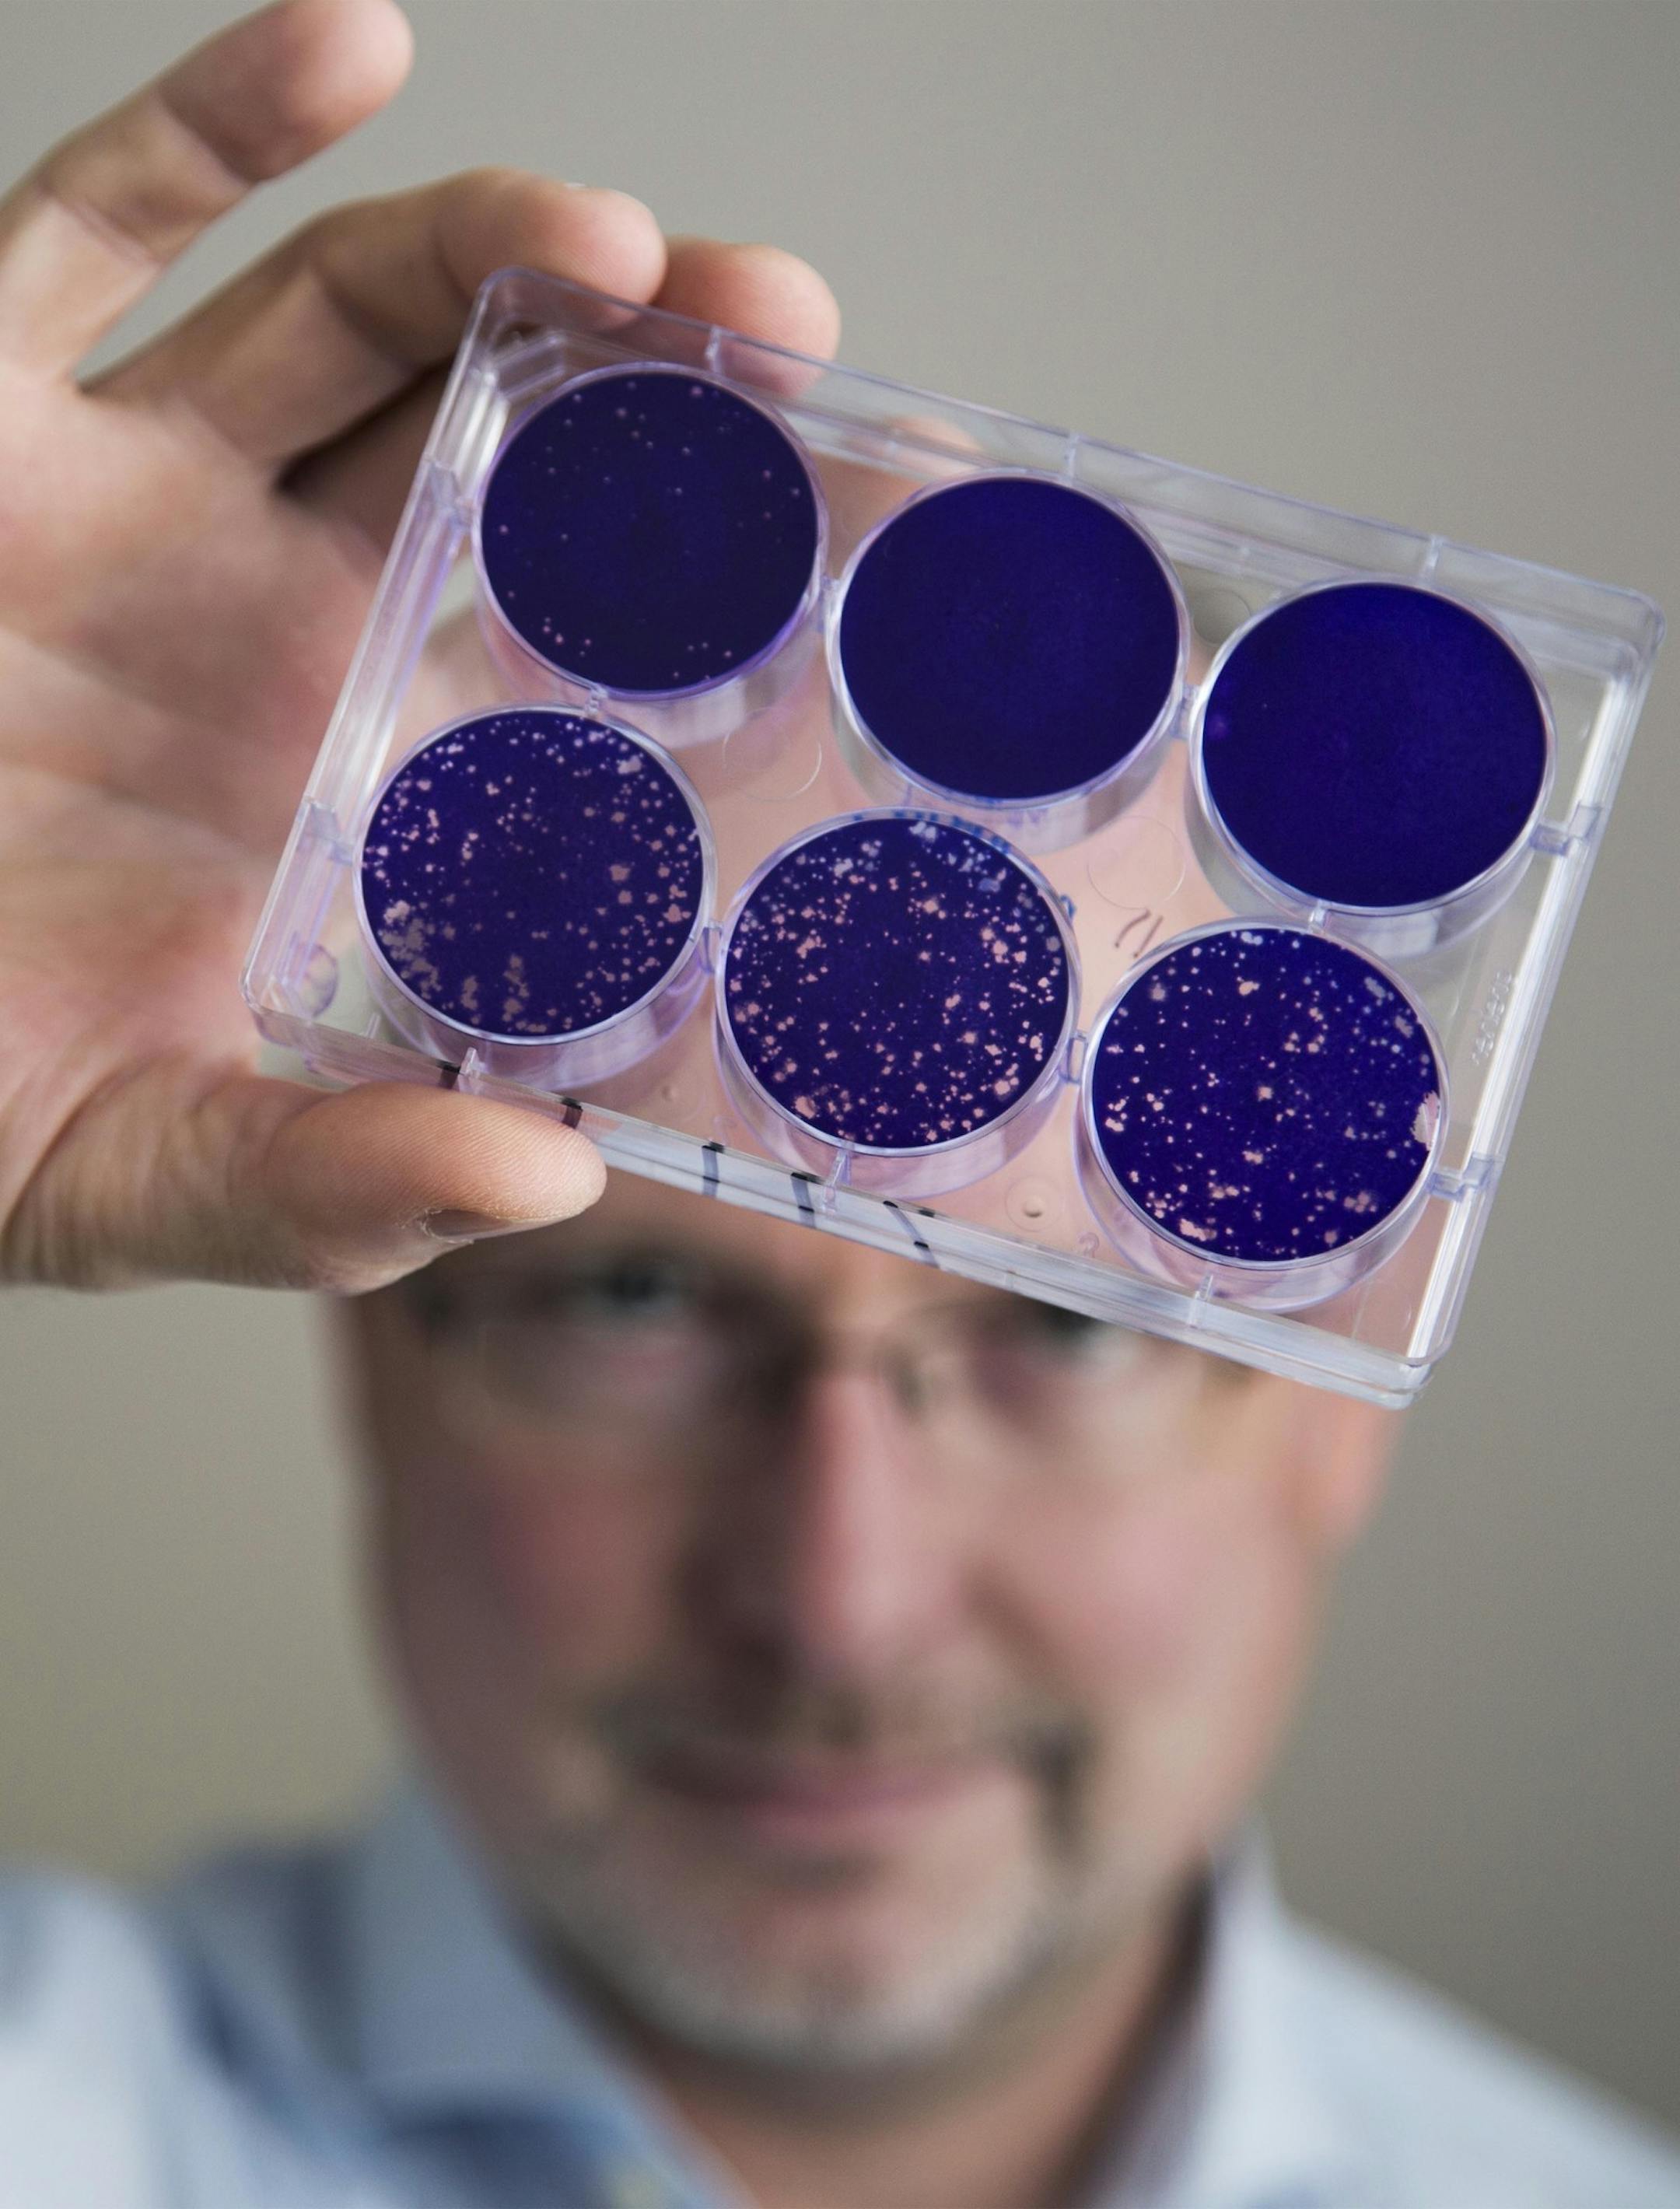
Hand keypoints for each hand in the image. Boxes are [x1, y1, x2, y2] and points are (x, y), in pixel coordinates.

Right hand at [0, 0, 837, 1292]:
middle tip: (784, 339)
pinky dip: (210, 119)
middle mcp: (272, 608)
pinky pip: (84, 224)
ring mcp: (133, 495)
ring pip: (339, 317)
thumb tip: (551, 1178)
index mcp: (356, 772)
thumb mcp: (161, 1174)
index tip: (850, 541)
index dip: (709, 585)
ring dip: (485, 245)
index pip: (570, 646)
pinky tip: (346, 38)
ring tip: (616, 241)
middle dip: (647, 378)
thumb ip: (341, 1181)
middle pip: (499, 442)